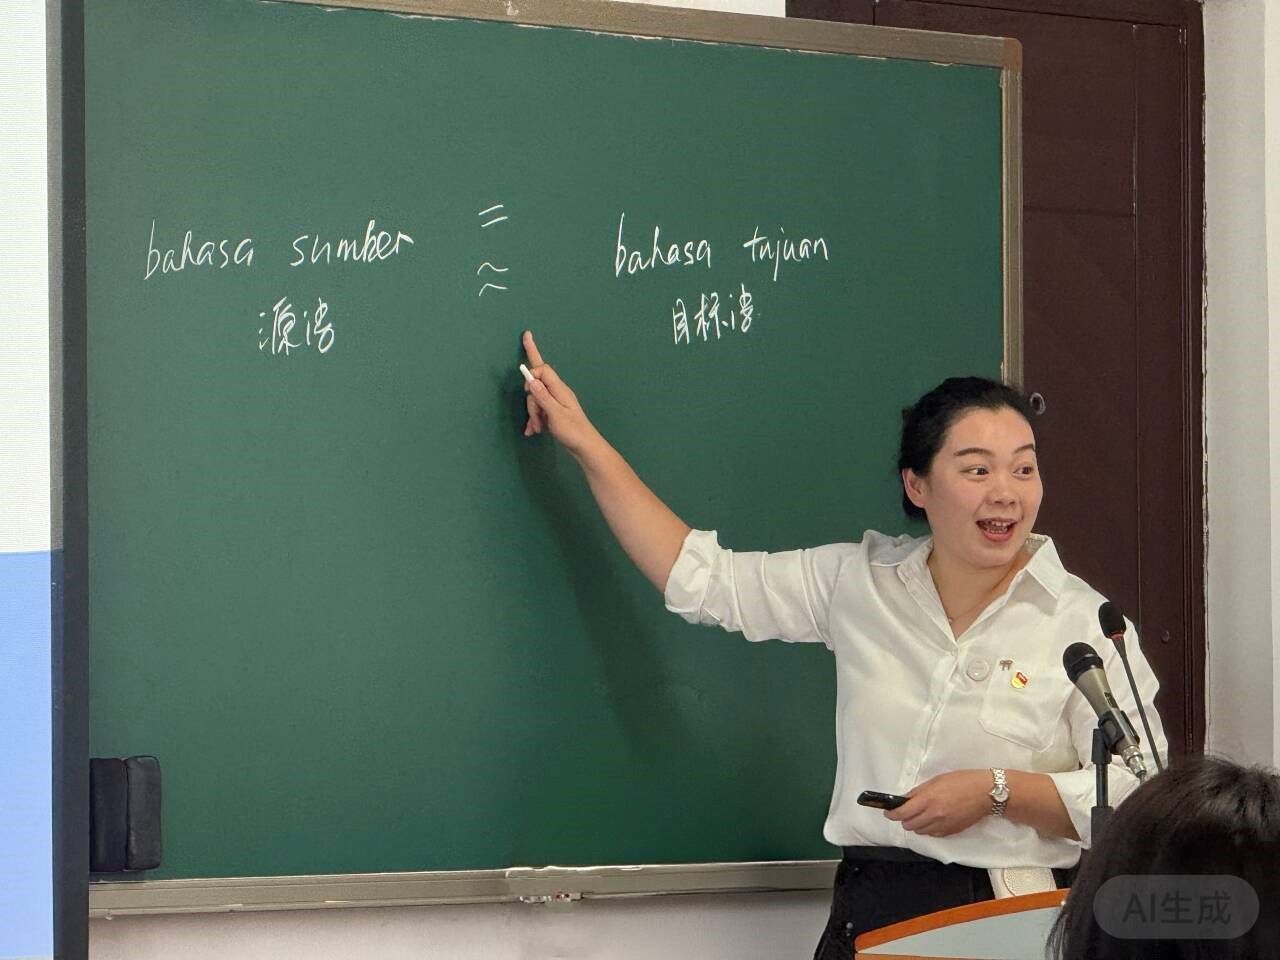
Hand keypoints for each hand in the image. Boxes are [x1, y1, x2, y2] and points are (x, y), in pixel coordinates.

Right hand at [521, 330, 599, 457]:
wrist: (585, 447)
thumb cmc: (573, 430)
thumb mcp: (555, 414)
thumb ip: (543, 396)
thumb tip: (531, 380)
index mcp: (559, 389)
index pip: (543, 370)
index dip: (532, 375)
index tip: (526, 389)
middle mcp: (557, 393)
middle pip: (537, 387)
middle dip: (532, 402)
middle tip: (536, 418)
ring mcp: (555, 403)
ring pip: (536, 401)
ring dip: (534, 415)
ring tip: (538, 428)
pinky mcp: (553, 413)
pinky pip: (539, 411)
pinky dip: (535, 420)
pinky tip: (532, 431)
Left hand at [884, 770, 991, 837]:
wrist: (985, 793)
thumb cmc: (962, 781)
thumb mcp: (936, 781)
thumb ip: (919, 792)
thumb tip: (906, 800)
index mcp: (929, 800)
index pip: (902, 813)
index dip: (892, 814)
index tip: (888, 812)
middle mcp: (934, 815)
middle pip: (909, 825)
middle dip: (903, 819)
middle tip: (905, 812)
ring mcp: (943, 825)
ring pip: (920, 831)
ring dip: (916, 824)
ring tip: (920, 815)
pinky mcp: (951, 831)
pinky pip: (933, 834)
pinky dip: (929, 829)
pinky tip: (932, 820)